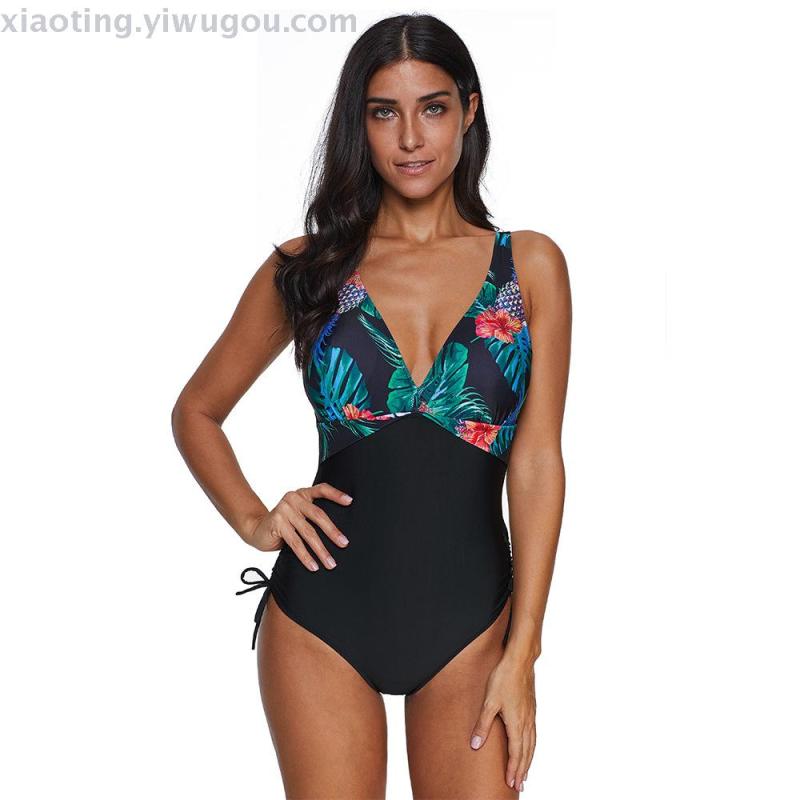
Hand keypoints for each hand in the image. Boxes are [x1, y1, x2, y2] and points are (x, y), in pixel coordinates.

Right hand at [244, 483, 351, 570]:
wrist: (257, 529)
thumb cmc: (284, 524)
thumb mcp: (299, 515)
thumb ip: (312, 516)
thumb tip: (339, 534)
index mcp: (302, 494)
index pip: (321, 489)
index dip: (336, 494)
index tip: (350, 502)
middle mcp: (293, 498)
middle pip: (318, 515)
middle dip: (332, 531)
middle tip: (344, 544)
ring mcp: (284, 510)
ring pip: (308, 532)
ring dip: (321, 550)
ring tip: (330, 562)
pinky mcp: (277, 523)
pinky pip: (295, 542)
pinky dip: (306, 556)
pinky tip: (313, 565)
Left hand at [469, 657, 535, 791]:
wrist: (519, 661)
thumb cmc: (503, 679)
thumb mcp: (489, 701)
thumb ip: (482, 724)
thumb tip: (475, 745)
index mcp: (517, 723)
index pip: (516, 753)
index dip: (513, 769)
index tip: (511, 783)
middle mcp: (527, 722)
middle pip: (526, 752)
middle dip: (522, 770)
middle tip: (519, 785)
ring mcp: (531, 716)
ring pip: (532, 744)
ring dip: (528, 761)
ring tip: (525, 773)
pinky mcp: (531, 709)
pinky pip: (534, 735)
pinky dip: (532, 747)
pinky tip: (529, 748)